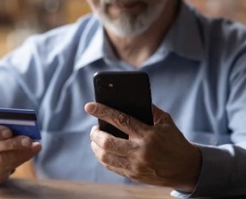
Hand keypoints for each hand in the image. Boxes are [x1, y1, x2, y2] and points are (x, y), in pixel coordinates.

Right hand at [0, 123, 41, 183]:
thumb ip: (4, 125)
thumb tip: (23, 127)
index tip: (9, 131)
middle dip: (14, 144)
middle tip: (29, 140)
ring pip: (2, 160)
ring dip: (21, 153)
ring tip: (35, 146)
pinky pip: (7, 169)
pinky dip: (21, 160)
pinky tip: (30, 153)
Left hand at [84, 102, 201, 191]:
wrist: (186, 168)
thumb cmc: (175, 141)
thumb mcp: (166, 121)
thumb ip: (149, 110)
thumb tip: (131, 100)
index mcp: (148, 134)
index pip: (120, 120)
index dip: (102, 111)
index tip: (89, 106)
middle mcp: (140, 151)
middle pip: (107, 142)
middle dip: (95, 134)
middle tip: (94, 129)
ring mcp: (135, 166)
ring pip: (105, 157)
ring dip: (95, 147)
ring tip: (96, 140)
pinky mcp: (133, 175)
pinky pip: (111, 167)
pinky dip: (103, 157)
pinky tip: (103, 151)